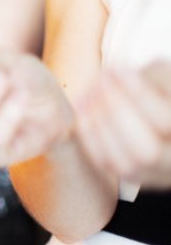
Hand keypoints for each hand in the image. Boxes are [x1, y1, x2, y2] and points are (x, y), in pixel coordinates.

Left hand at [75, 61, 170, 186]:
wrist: (158, 117)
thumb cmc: (164, 92)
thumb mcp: (165, 78)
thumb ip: (153, 78)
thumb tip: (119, 77)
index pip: (165, 122)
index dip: (138, 95)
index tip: (116, 69)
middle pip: (146, 151)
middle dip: (117, 112)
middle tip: (101, 79)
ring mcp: (152, 174)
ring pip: (123, 163)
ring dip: (99, 123)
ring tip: (89, 91)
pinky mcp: (127, 174)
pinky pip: (104, 162)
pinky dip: (89, 133)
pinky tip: (83, 106)